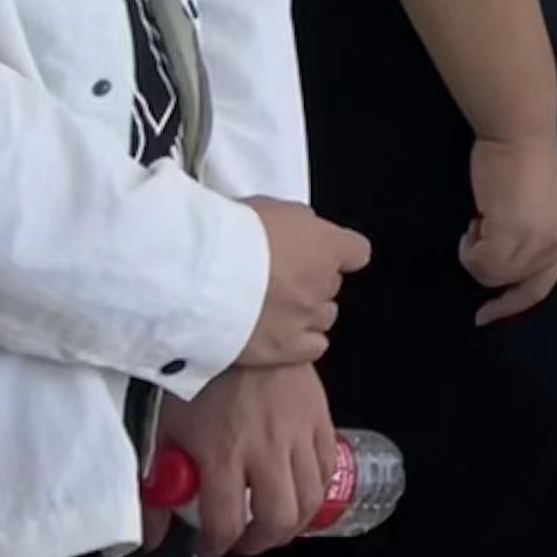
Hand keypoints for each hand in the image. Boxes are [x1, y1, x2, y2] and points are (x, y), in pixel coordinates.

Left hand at [150, 365, 336, 556]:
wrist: (238, 327)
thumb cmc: (194, 378)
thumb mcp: (160, 431)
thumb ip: (154, 486)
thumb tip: (152, 536)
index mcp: (223, 453)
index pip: (226, 523)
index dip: (214, 546)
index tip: (205, 546)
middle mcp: (267, 449)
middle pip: (278, 519)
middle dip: (259, 542)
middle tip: (243, 540)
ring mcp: (300, 433)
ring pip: (311, 498)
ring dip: (292, 523)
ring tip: (272, 522)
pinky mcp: (321, 417)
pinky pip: (328, 467)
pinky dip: (316, 488)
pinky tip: (297, 489)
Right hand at [237, 198, 371, 367]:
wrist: (200, 274)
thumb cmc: (229, 236)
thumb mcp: (270, 208)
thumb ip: (295, 224)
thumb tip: (297, 231)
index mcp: (327, 245)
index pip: (356, 251)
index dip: (337, 253)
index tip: (320, 254)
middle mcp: (323, 283)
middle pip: (330, 285)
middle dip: (308, 283)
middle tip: (275, 280)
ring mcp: (306, 317)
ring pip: (322, 317)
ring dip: (303, 314)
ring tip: (269, 309)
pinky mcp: (285, 347)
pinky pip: (312, 347)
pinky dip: (300, 344)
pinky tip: (278, 335)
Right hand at [461, 136, 556, 323]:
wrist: (519, 135)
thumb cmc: (522, 163)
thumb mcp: (538, 208)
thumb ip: (529, 237)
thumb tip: (504, 264)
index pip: (540, 287)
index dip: (513, 304)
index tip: (486, 314)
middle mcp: (554, 243)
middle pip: (509, 284)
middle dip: (487, 264)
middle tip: (478, 232)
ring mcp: (534, 241)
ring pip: (491, 274)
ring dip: (476, 251)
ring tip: (483, 217)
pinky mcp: (511, 233)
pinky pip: (478, 261)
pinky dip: (469, 244)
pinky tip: (478, 217)